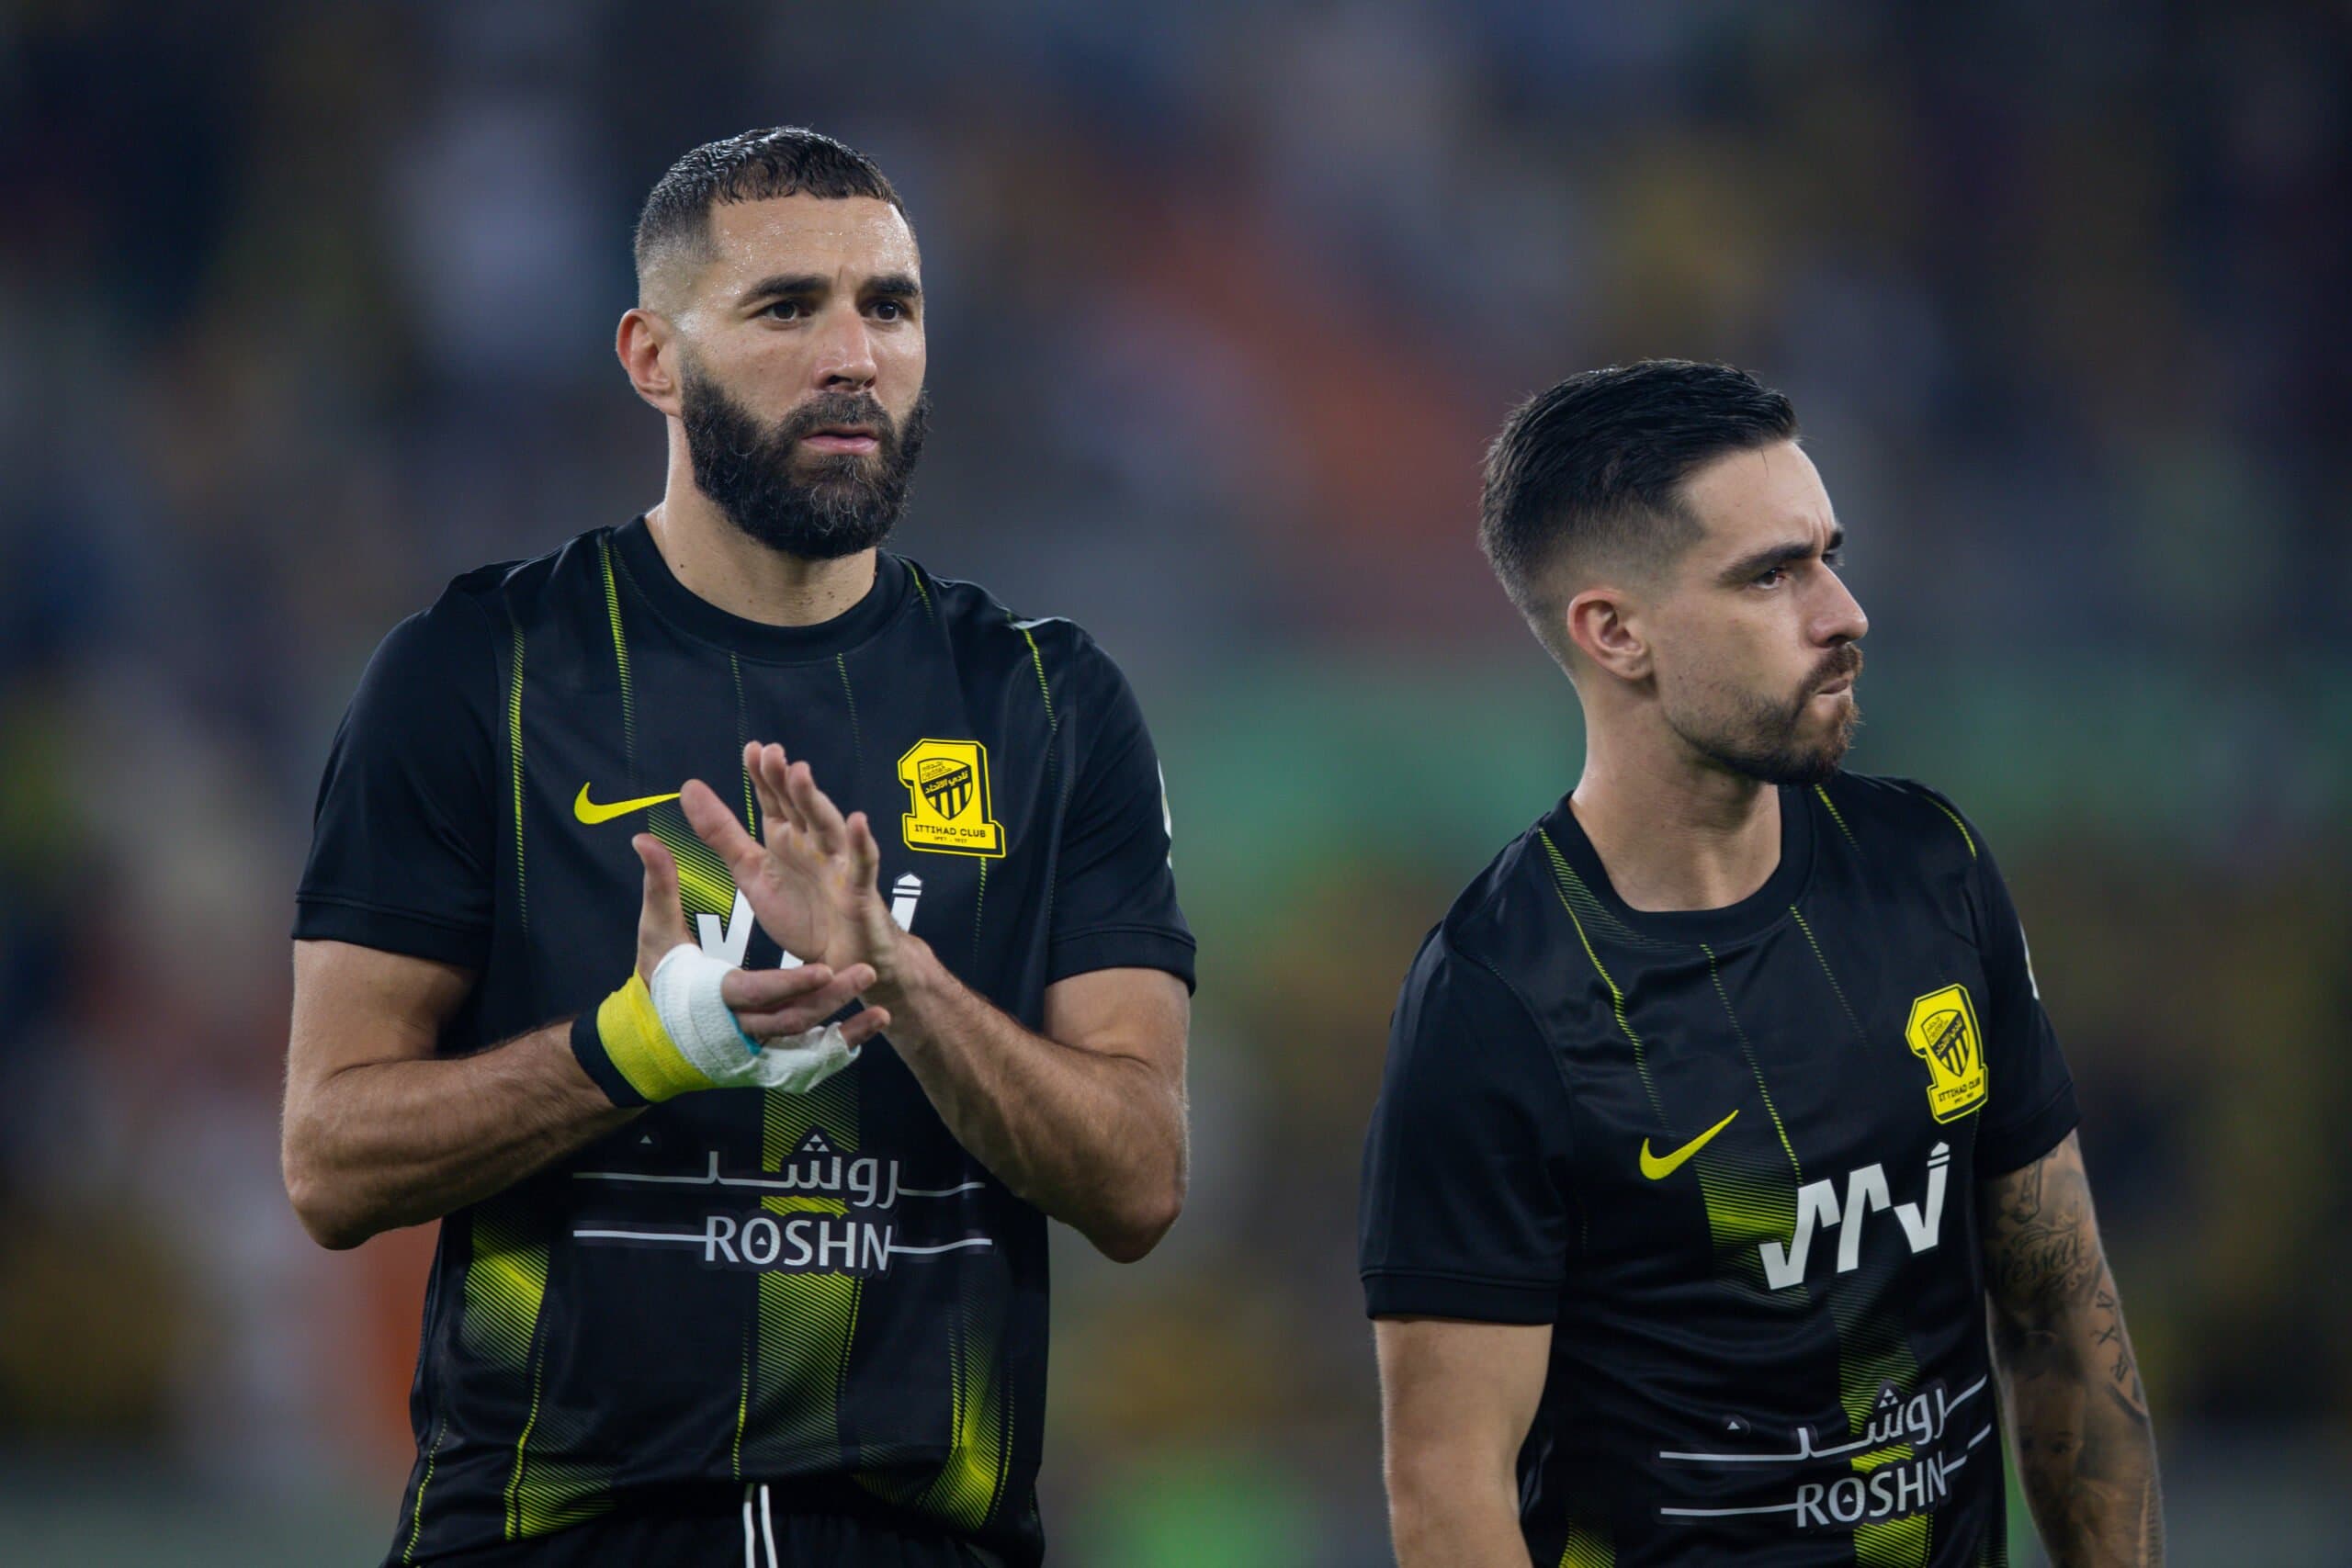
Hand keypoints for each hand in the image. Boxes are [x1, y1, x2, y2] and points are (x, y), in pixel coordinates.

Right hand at [631, 832, 889, 1047]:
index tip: (823, 968)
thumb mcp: (657, 929)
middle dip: (829, 998)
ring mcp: (759, 1042)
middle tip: (864, 971)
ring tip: (872, 987)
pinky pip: (816, 1052)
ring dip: (842, 1013)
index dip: (789, 984)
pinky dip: (847, 1039)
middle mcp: (741, 1025)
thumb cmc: (661, 971)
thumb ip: (660, 886)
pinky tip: (875, 1020)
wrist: (659, 1026)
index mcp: (714, 995)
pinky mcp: (774, 1051)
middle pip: (791, 1018)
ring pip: (806, 1033)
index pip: (756, 993)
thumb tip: (644, 839)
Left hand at [678, 743, 902, 986]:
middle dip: (785, 780)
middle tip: (772, 753)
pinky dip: (862, 844)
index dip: (763, 776)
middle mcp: (813, 845)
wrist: (837, 964)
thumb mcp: (751, 874)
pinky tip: (858, 822)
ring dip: (814, 800)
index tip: (752, 749)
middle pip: (799, 807)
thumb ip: (721, 833)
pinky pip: (862, 865)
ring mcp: (838, 865)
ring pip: (827, 827)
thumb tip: (689, 788)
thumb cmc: (803, 916)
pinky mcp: (859, 892)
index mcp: (786, 840)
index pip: (774, 801)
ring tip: (800, 774)